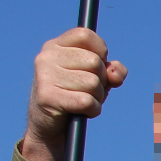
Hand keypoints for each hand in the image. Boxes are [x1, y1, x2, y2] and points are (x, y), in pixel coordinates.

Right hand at [21, 27, 127, 160]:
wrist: (49, 125)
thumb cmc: (75, 95)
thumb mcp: (97, 78)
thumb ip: (112, 71)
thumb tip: (115, 73)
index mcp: (55, 46)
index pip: (86, 35)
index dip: (100, 51)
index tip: (96, 66)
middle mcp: (46, 57)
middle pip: (95, 62)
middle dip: (101, 81)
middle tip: (87, 90)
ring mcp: (45, 76)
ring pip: (93, 83)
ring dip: (97, 97)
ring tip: (83, 101)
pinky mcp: (47, 97)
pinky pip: (87, 101)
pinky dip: (93, 110)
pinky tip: (83, 111)